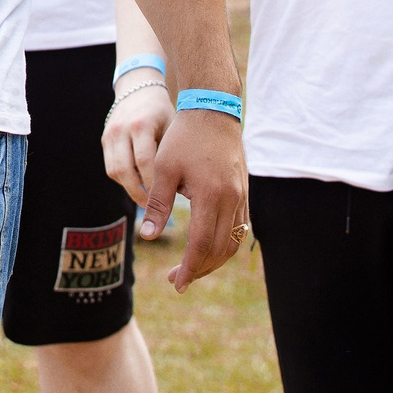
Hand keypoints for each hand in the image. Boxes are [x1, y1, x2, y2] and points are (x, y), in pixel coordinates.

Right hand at [101, 76, 171, 226]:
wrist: (139, 88)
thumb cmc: (163, 111)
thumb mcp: (172, 127)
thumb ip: (172, 154)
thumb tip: (184, 189)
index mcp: (140, 125)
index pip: (143, 162)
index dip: (153, 184)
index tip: (166, 199)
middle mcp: (121, 129)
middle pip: (125, 170)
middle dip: (139, 192)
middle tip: (153, 207)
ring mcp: (109, 134)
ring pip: (115, 171)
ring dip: (129, 188)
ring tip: (146, 200)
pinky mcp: (104, 139)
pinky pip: (110, 167)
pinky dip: (123, 179)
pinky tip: (137, 185)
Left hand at [130, 102, 248, 291]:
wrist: (212, 109)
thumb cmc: (184, 137)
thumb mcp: (164, 168)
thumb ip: (157, 203)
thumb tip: (148, 236)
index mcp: (212, 195)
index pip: (202, 244)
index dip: (190, 267)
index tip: (176, 282)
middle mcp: (233, 199)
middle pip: (220, 249)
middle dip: (200, 269)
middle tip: (177, 280)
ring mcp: (242, 196)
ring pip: (233, 242)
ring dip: (213, 260)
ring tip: (191, 268)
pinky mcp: (245, 192)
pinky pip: (240, 228)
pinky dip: (225, 244)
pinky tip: (208, 247)